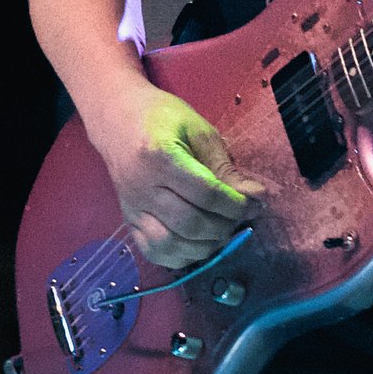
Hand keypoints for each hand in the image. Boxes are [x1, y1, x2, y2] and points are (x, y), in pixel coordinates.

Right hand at [84, 80, 263, 268]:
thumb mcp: (199, 130)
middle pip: (189, 223)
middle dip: (223, 227)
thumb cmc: (162, 117)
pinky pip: (154, 252)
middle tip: (239, 219)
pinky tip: (198, 244)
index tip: (254, 204)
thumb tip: (256, 196)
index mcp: (159, 156)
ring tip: (221, 232)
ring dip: (204, 247)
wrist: (116, 119)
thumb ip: (225, 167)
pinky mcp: (127, 221)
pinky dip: (181, 257)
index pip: (205, 193)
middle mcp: (141, 187)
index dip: (236, 205)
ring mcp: (131, 208)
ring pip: (170, 244)